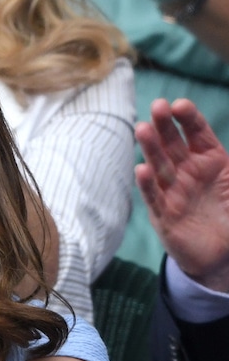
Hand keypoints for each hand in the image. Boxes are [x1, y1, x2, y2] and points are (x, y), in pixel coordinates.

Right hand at [135, 98, 228, 291]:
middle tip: (157, 106)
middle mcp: (188, 172)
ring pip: (160, 166)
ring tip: (142, 129)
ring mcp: (173, 192)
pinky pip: (155, 198)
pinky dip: (148, 184)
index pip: (197, 134)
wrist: (221, 255)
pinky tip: (141, 170)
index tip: (179, 105)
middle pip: (173, 145)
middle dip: (165, 126)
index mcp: (210, 160)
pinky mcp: (164, 216)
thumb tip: (228, 154)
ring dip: (150, 148)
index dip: (189, 119)